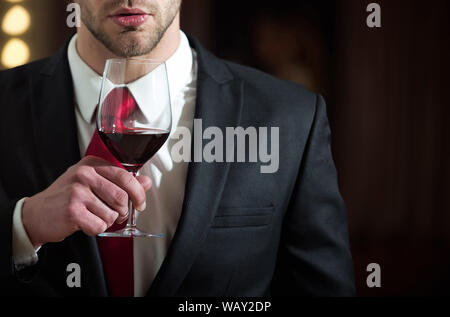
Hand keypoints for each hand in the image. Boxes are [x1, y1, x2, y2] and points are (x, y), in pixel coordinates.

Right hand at [21, 156, 151, 247]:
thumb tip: (145, 182)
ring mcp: (77, 191)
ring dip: (108, 221)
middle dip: (123, 211)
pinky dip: (96, 229)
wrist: (36, 214)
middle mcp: (84, 174)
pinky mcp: (72, 210)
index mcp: (92, 164)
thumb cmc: (66, 198)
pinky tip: (85, 224)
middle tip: (116, 215)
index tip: (140, 203)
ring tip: (94, 217)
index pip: (126, 176)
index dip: (138, 193)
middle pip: (121, 196)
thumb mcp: (93, 183)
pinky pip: (100, 225)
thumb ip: (119, 182)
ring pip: (112, 213)